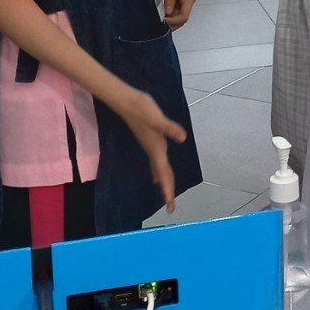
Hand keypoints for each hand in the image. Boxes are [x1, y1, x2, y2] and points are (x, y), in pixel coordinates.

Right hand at [115, 87, 186, 212]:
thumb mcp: (157, 118)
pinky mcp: (149, 140)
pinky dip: (159, 171)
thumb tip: (183, 138)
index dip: (168, 190)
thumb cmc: (141, 108)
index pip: (164, 173)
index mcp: (156, 148)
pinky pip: (156, 161)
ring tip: (167, 195)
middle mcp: (154, 150)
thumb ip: (170, 128)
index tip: (170, 206)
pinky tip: (157, 175)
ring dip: (164, 182)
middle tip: (171, 208)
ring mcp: (151, 146)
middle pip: (162, 175)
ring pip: (159, 169)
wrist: (126, 101)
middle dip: (167, 191)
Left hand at [160, 0, 195, 28]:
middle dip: (172, 23)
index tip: (162, 22)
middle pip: (182, 18)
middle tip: (160, 24)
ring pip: (179, 14)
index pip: (184, 17)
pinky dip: (169, 13)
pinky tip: (161, 13)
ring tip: (159, 20)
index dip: (173, 22)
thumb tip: (168, 12)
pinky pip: (175, 9)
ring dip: (171, 19)